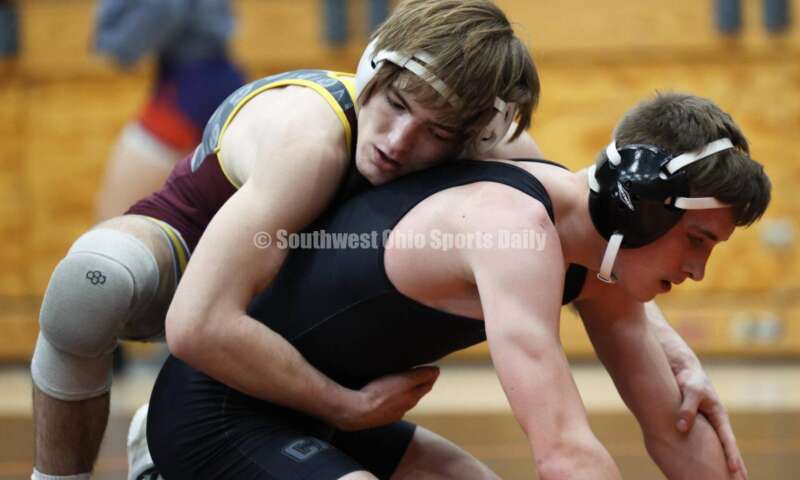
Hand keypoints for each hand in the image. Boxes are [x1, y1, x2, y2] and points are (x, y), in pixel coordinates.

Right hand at [331, 366, 439, 430]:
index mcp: (412, 397)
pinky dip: (392, 399)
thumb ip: (421, 375)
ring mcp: (392, 413)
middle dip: (419, 383)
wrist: (357, 412)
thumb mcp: (403, 380)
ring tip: (400, 381)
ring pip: (403, 400)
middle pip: (416, 393)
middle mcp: (405, 407)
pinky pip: (390, 406)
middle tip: (418, 371)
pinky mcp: (380, 416)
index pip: (427, 385)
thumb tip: (437, 371)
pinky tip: (384, 394)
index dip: (429, 375)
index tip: (431, 367)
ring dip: (404, 391)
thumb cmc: (379, 393)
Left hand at [674, 361, 747, 478]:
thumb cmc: (689, 378)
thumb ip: (687, 408)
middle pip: (727, 447)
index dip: (731, 455)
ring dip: (721, 462)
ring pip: (715, 446)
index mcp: (719, 415)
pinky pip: (701, 441)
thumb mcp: (690, 391)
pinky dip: (706, 454)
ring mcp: (706, 423)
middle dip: (735, 464)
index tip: (734, 469)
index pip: (727, 440)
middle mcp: (715, 422)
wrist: (681, 369)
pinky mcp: (695, 422)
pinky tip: (704, 464)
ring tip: (728, 477)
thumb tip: (682, 428)